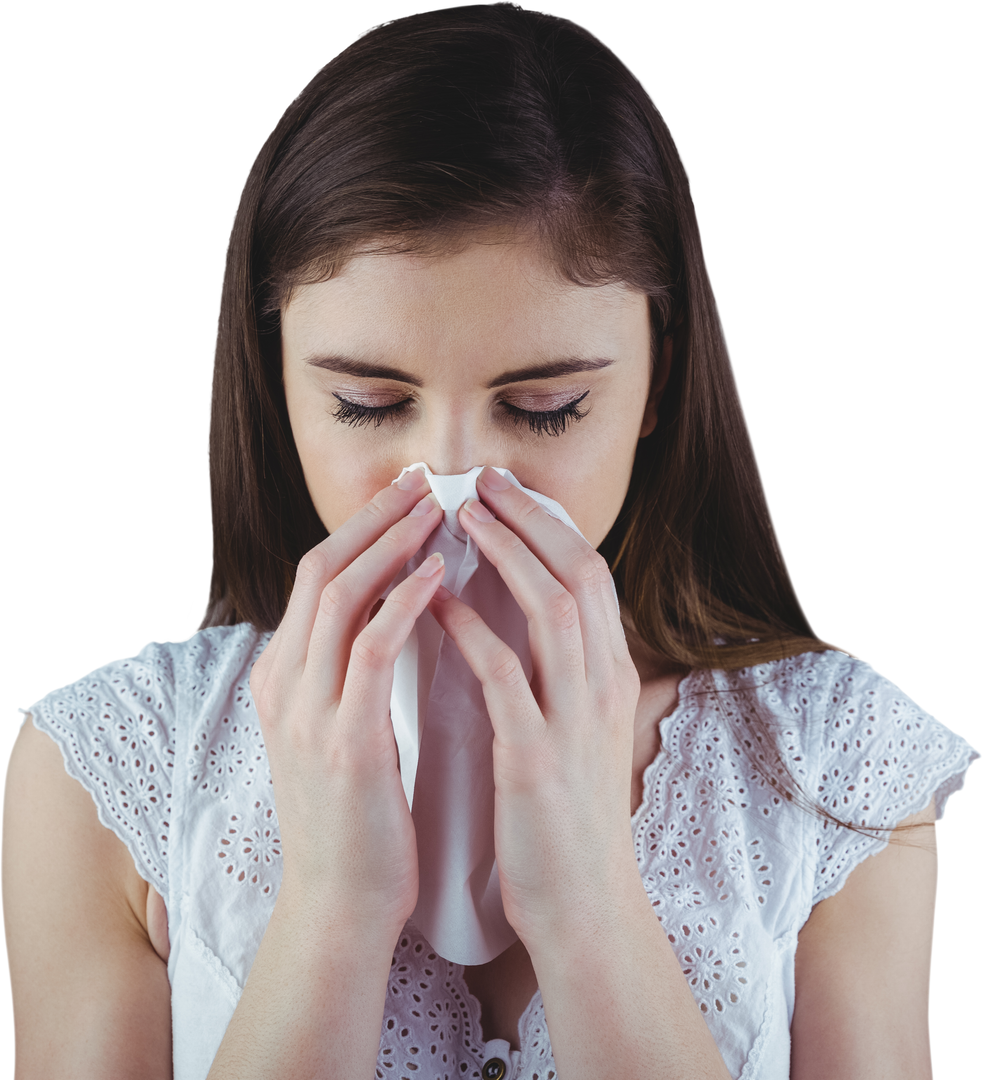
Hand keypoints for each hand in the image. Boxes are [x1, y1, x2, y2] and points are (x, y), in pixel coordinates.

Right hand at [249, 469, 445, 934]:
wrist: (341, 905)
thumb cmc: (358, 818)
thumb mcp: (341, 731)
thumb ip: (352, 674)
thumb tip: (394, 615)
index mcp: (282, 678)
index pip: (318, 576)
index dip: (363, 528)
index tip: (409, 494)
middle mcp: (283, 683)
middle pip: (321, 567)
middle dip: (375, 516)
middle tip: (425, 479)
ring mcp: (306, 710)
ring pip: (340, 594)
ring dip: (391, 543)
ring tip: (439, 509)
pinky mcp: (342, 740)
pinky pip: (372, 647)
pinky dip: (405, 601)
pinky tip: (442, 574)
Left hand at [426, 467, 642, 947]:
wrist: (583, 905)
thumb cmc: (567, 819)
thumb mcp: (578, 734)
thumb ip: (562, 677)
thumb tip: (525, 623)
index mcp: (611, 678)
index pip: (591, 576)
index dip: (549, 525)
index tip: (506, 492)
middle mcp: (604, 686)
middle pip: (579, 572)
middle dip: (531, 518)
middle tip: (481, 481)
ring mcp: (575, 719)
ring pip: (552, 607)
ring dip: (506, 554)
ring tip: (461, 519)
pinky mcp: (536, 756)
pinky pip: (503, 673)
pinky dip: (470, 628)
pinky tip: (435, 602)